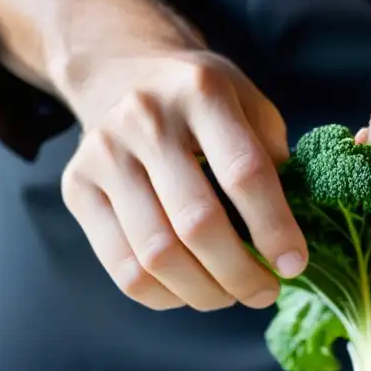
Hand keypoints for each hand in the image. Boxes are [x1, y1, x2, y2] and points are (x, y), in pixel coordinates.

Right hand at [58, 45, 308, 311]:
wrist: (124, 74)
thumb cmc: (204, 105)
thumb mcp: (251, 108)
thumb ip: (276, 163)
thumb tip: (290, 242)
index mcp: (201, 92)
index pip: (244, 173)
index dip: (274, 229)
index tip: (294, 266)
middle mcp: (146, 119)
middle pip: (197, 223)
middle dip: (240, 274)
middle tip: (265, 293)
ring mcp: (104, 154)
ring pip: (157, 255)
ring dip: (204, 292)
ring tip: (230, 295)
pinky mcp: (77, 188)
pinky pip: (123, 268)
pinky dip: (165, 296)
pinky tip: (190, 291)